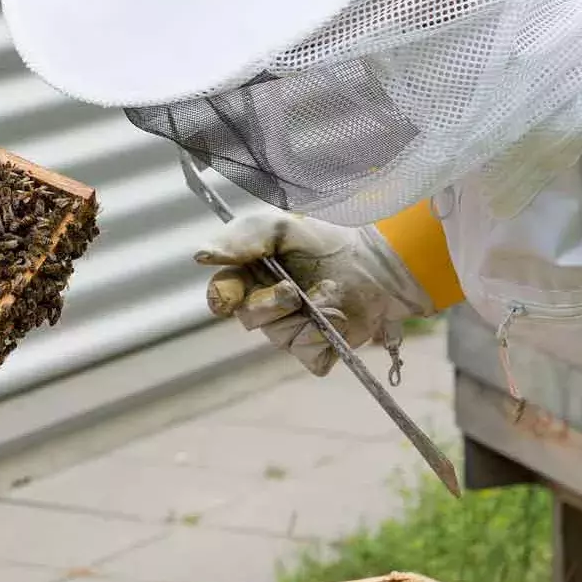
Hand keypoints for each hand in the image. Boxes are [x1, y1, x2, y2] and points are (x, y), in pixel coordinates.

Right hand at [195, 214, 430, 375]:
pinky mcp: (319, 349)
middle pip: (250, 319)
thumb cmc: (329, 239)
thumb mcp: (281, 227)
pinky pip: (309, 355)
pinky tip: (340, 318)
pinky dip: (325, 338)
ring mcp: (292, 330)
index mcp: (252, 276)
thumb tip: (201, 256)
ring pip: (280, 338)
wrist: (381, 260)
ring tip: (331, 293)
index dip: (223, 298)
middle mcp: (267, 305)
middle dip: (271, 305)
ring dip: (306, 317)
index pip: (222, 294)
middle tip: (293, 290)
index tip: (229, 297)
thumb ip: (241, 239)